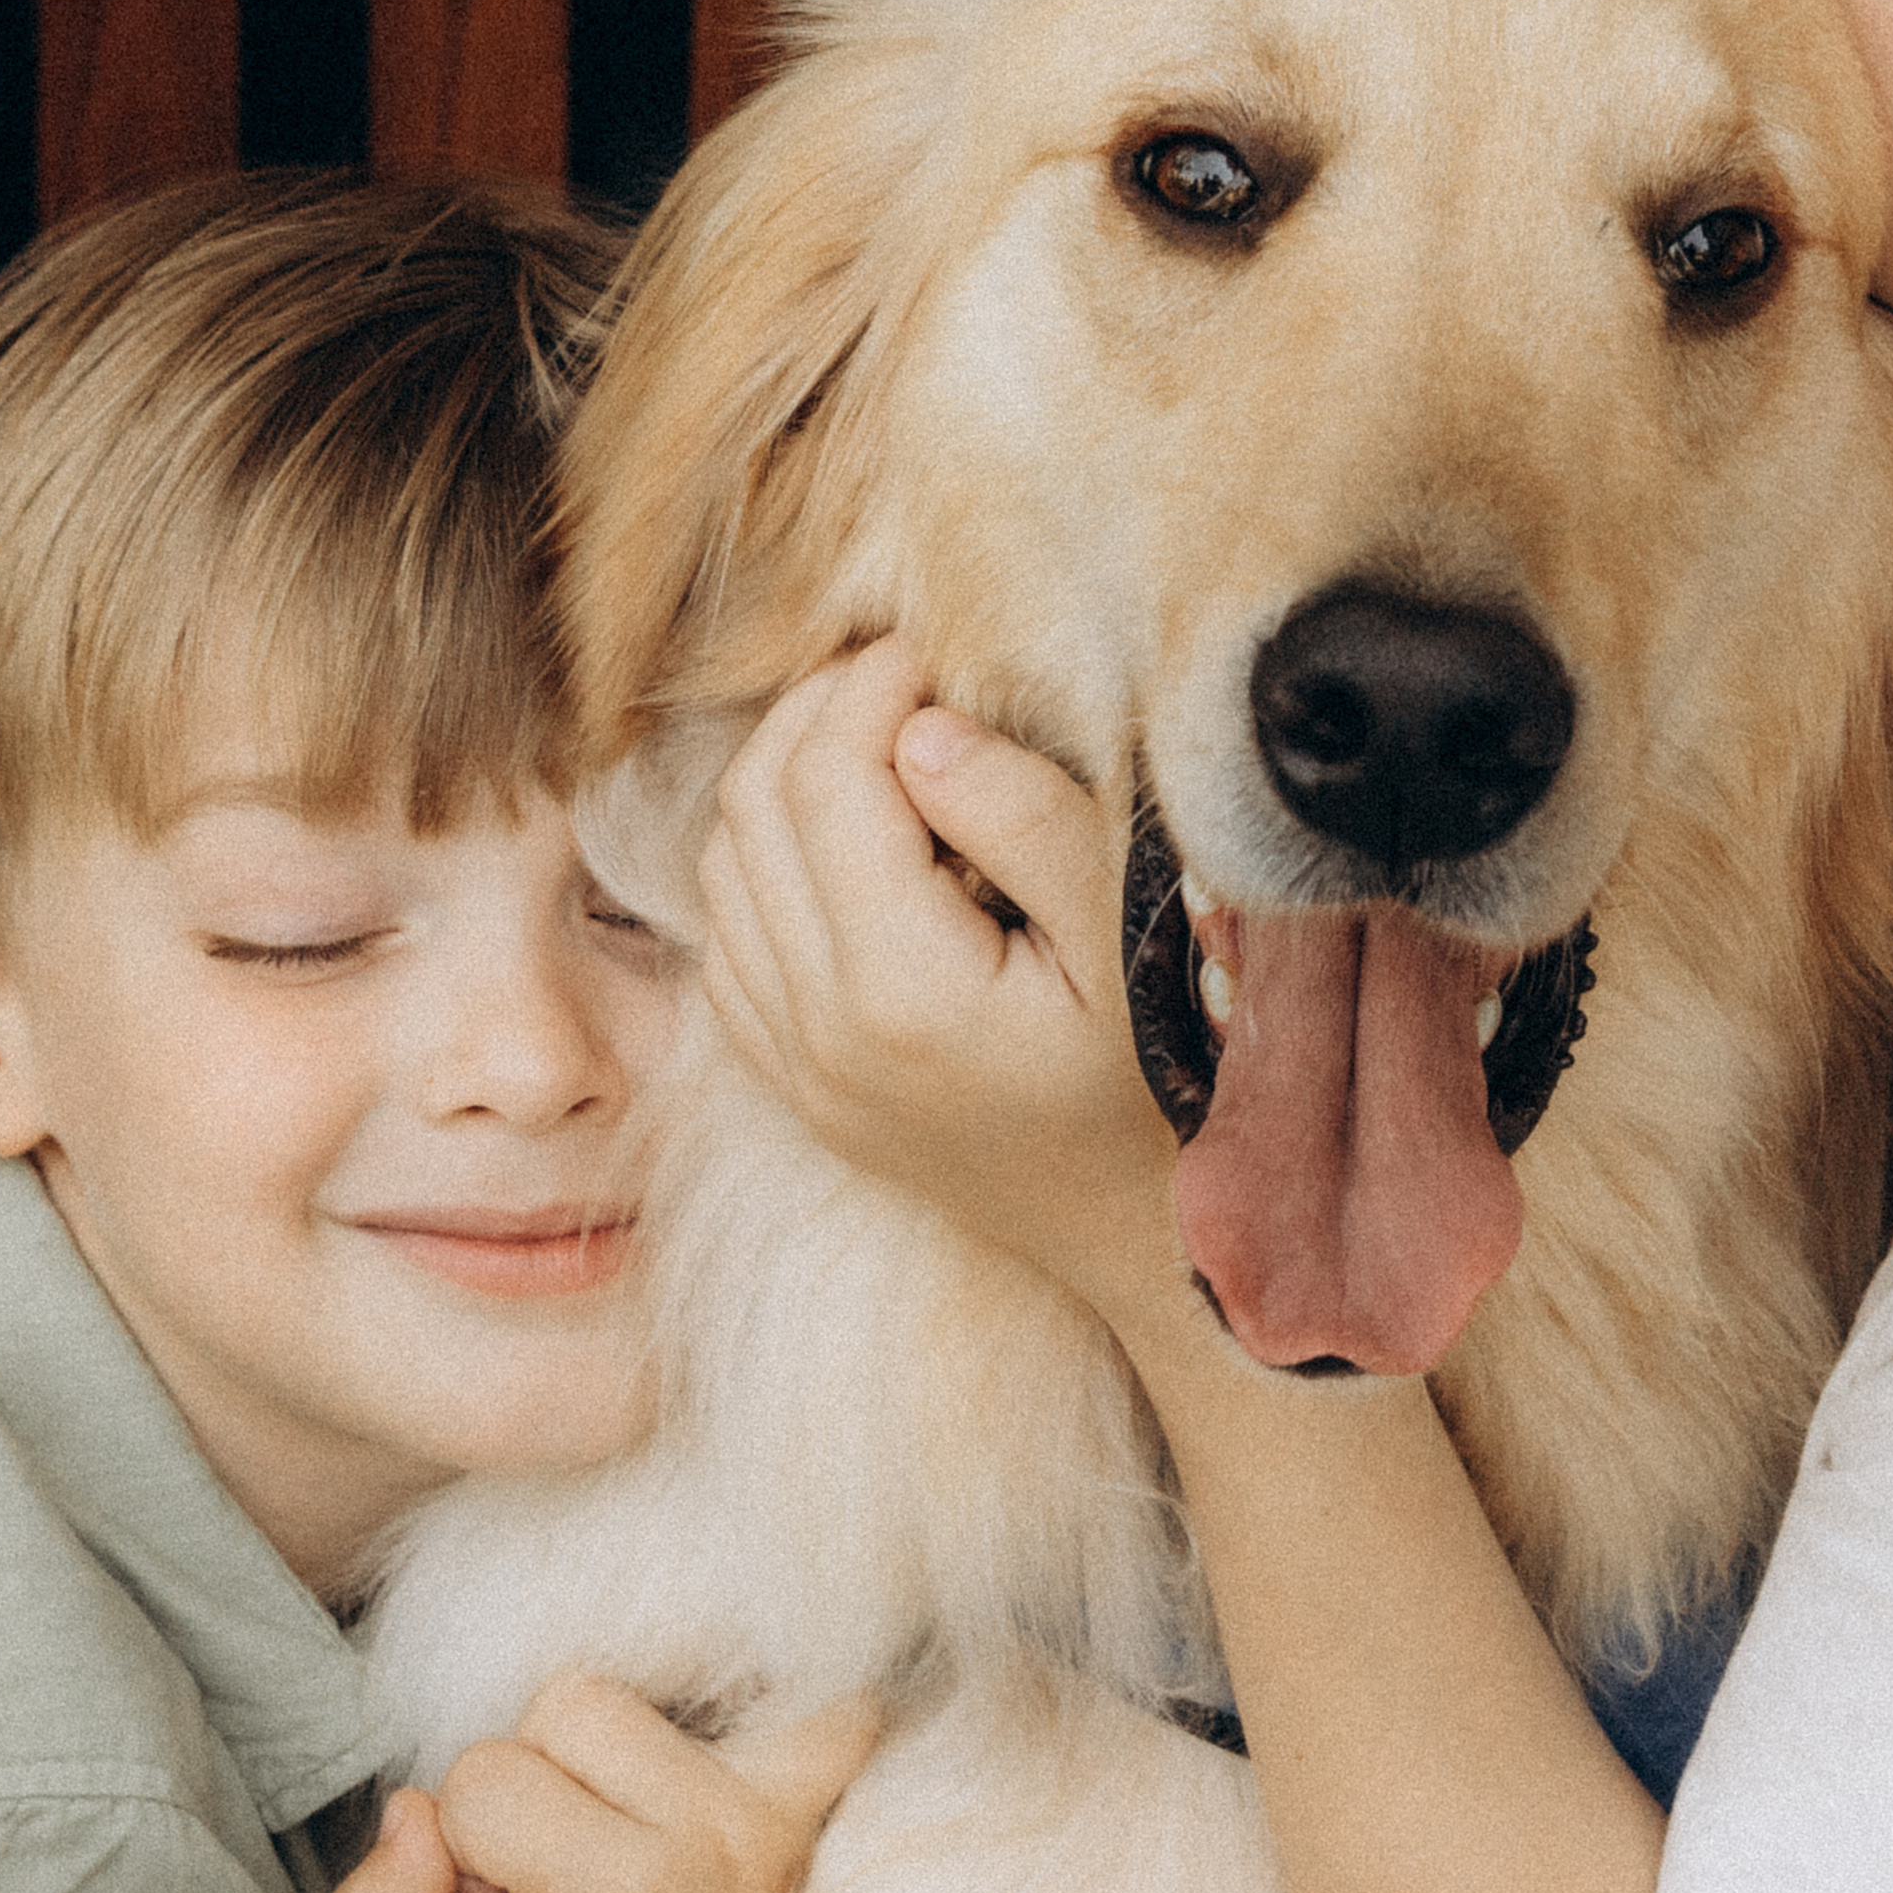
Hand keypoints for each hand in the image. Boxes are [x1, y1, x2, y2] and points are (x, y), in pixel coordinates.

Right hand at [329, 1675, 878, 1892]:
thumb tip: (414, 1808)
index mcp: (620, 1891)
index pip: (484, 1774)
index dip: (468, 1839)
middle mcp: (713, 1833)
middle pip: (568, 1702)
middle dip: (535, 1778)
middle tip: (556, 1873)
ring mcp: (774, 1810)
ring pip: (639, 1689)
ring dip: (607, 1752)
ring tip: (613, 1841)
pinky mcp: (812, 1799)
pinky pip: (822, 1706)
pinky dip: (781, 1714)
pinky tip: (733, 1765)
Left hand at [696, 637, 1181, 1320]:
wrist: (1147, 1241)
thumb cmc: (1169, 1082)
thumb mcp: (1132, 940)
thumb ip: (1026, 820)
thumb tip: (922, 729)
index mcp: (899, 989)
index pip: (824, 778)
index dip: (870, 685)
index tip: (936, 651)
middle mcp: (818, 1032)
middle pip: (752, 806)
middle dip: (816, 713)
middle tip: (903, 677)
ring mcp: (795, 1067)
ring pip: (723, 864)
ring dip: (783, 779)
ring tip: (880, 742)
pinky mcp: (795, 1085)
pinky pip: (729, 937)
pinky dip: (765, 860)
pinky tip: (849, 841)